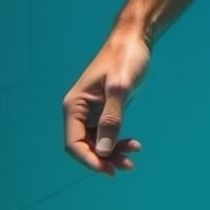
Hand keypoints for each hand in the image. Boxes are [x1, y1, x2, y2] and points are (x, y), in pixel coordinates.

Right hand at [63, 31, 150, 177]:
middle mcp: (79, 111)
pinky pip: (107, 136)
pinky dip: (119, 143)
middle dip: (104, 159)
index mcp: (74, 105)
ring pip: (97, 144)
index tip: (108, 169)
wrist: (135, 40)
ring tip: (133, 157)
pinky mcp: (105, 112)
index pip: (73, 143)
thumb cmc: (126, 58)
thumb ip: (112, 119)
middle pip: (85, 147)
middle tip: (127, 166)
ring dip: (113, 154)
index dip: (89, 160)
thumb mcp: (120, 88)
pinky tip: (134, 145)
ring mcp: (92, 113)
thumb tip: (103, 151)